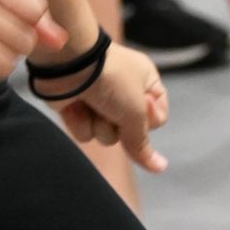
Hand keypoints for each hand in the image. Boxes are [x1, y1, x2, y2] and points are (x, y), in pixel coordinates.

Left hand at [52, 43, 168, 174]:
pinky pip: (85, 132)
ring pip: (107, 135)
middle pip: (131, 131)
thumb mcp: (135, 112)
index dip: (149, 119)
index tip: (142, 107)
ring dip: (100, 125)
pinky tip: (75, 105)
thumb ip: (143, 143)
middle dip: (121, 124)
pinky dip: (80, 122)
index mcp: (145, 82)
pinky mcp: (76, 107)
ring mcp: (99, 100)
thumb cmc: (112, 79)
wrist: (69, 62)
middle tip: (114, 105)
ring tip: (92, 104)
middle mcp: (124, 91)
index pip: (158, 118)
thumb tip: (160, 168)